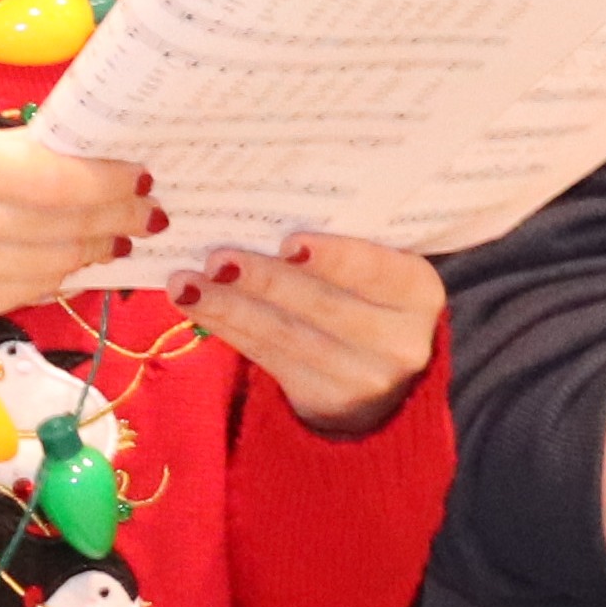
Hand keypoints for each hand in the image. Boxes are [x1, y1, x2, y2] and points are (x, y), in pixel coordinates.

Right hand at [0, 133, 145, 328]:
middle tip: (146, 210)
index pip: (60, 178)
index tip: (140, 175)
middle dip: (117, 217)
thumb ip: (13, 156)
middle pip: (69, 224)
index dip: (110, 181)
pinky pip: (35, 290)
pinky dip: (61, 274)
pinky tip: (73, 261)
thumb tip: (88, 164)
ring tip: (114, 236)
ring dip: (95, 249)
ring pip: (60, 263)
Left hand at [174, 237, 441, 433]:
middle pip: (324, 307)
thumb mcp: (375, 272)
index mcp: (418, 292)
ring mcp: (363, 378)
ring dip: (230, 306)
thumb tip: (262, 205)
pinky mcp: (323, 401)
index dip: (334, 257)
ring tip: (186, 283)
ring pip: (287, 336)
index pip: (377, 271)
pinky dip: (227, 328)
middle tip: (218, 258)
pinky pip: (267, 359)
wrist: (382, 381)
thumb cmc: (366, 297)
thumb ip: (340, 243)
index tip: (289, 241)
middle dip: (266, 280)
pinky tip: (195, 305)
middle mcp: (400, 341)